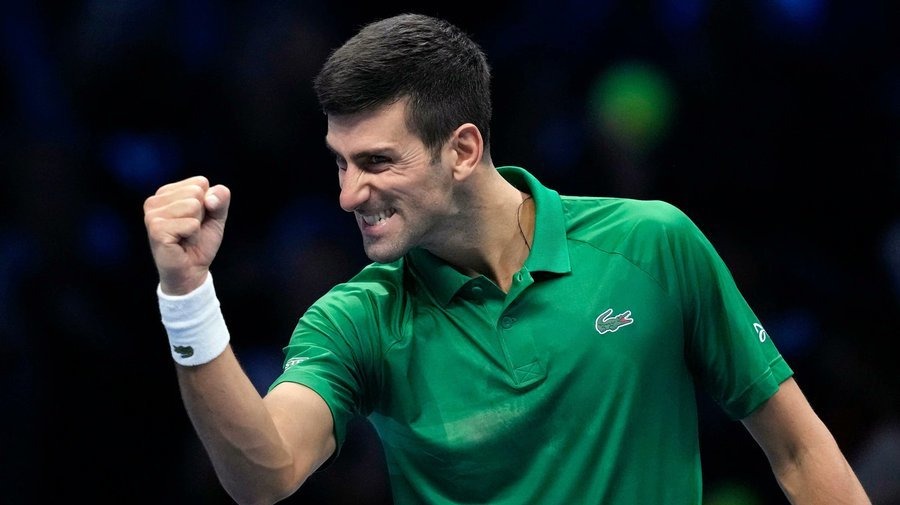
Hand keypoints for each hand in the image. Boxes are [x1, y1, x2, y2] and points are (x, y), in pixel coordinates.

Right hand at [143, 176, 230, 294]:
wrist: (191, 271)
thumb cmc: (200, 243)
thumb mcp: (216, 216)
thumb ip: (220, 198)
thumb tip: (210, 198)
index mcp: (166, 192)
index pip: (200, 182)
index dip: (207, 204)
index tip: (196, 220)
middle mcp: (154, 200)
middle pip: (196, 193)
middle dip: (202, 215)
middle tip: (190, 231)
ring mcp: (152, 215)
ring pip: (193, 206)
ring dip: (197, 226)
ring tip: (186, 237)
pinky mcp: (156, 229)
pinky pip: (191, 224)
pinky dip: (194, 236)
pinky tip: (182, 243)